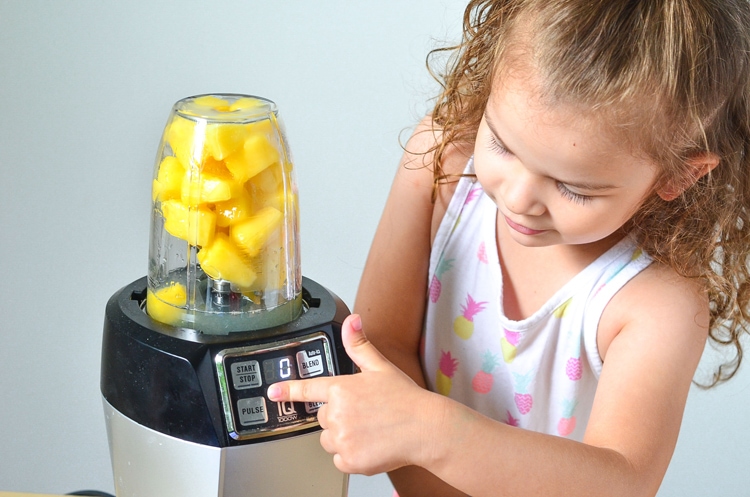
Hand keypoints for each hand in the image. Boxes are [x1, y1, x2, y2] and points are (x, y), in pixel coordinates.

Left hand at [267, 314, 436, 474]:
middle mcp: (338, 414)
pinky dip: (351, 456)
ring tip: (369, 430)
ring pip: (329, 440)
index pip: (308, 389)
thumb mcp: (380, 367)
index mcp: (342, 388)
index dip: (288, 390)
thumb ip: (359, 345)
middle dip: (339, 417)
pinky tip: (370, 446)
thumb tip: (352, 320)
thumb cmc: (406, 398)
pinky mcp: (350, 460)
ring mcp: (343, 438)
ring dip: (343, 437)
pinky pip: (339, 460)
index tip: (273, 392)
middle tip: (364, 414)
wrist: (426, 429)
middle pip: (323, 418)